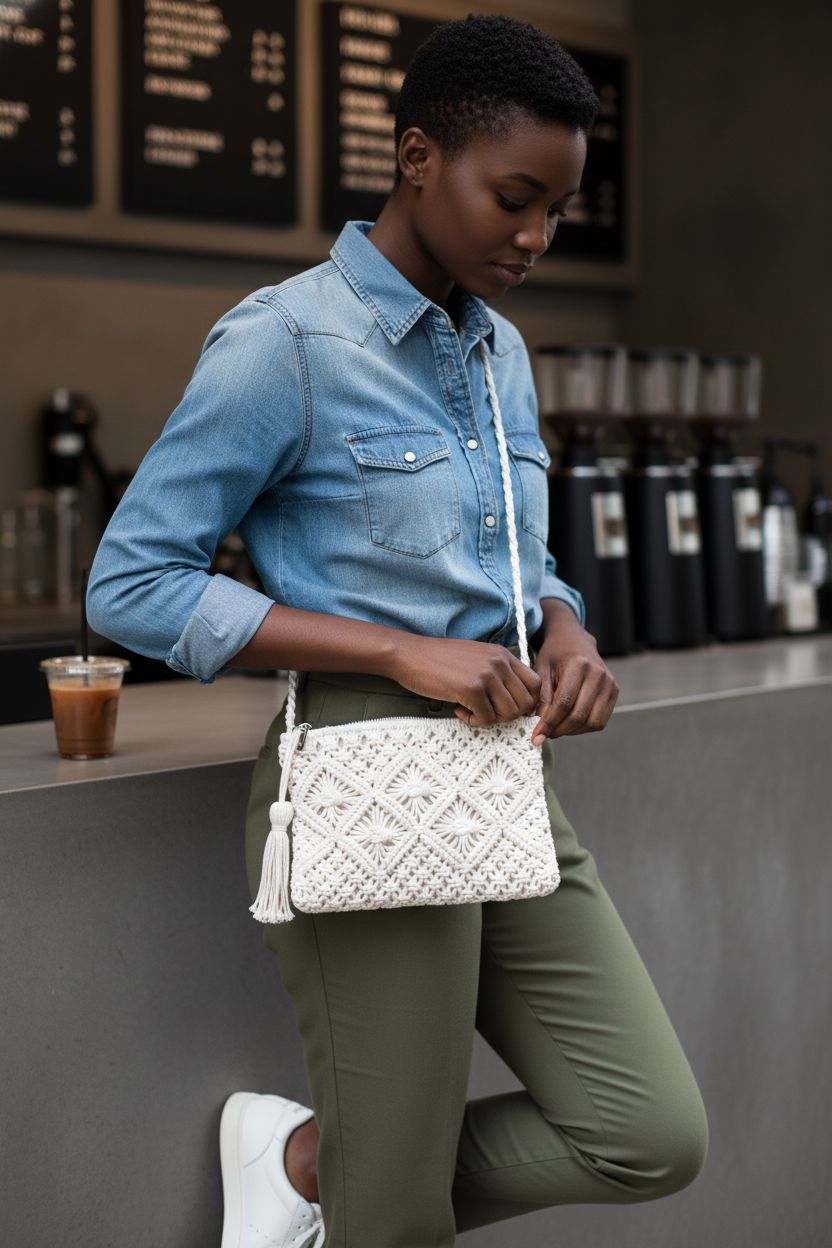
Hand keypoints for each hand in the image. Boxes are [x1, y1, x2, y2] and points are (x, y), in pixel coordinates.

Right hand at [389, 635, 541, 725]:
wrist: (409, 655)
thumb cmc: (439, 660)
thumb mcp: (476, 658)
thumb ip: (496, 673)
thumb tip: (515, 701)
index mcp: (502, 655)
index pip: (534, 684)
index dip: (525, 702)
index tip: (506, 708)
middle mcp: (499, 663)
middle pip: (525, 702)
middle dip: (508, 715)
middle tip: (486, 712)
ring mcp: (486, 675)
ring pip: (509, 713)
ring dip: (491, 719)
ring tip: (471, 711)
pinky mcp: (471, 689)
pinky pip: (487, 719)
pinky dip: (473, 721)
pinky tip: (458, 710)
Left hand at [530, 602, 618, 743]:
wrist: (575, 640)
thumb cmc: (554, 655)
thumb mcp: (541, 670)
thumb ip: (541, 697)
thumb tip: (539, 726)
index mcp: (578, 665)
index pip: (564, 702)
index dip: (549, 723)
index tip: (536, 737)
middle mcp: (598, 674)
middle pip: (579, 715)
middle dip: (559, 730)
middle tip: (544, 736)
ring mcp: (609, 683)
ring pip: (592, 721)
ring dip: (571, 731)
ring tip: (555, 729)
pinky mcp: (614, 691)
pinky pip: (600, 720)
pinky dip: (584, 728)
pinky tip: (569, 724)